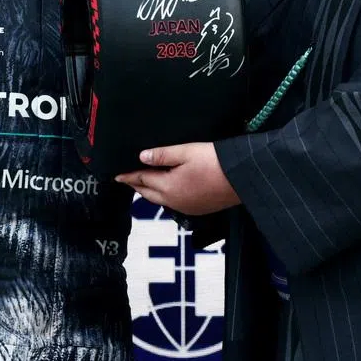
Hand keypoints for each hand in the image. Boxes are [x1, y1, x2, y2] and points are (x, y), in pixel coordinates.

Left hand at [115, 142, 240, 215]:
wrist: (243, 178)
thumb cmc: (215, 161)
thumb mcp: (187, 151)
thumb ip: (162, 155)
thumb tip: (142, 157)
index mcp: (169, 187)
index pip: (142, 179)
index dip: (129, 176)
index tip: (117, 175)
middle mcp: (175, 201)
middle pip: (149, 194)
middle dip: (137, 186)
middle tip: (128, 179)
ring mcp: (187, 207)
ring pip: (161, 200)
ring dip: (151, 192)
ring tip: (145, 183)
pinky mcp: (199, 209)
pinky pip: (174, 204)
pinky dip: (165, 196)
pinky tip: (169, 189)